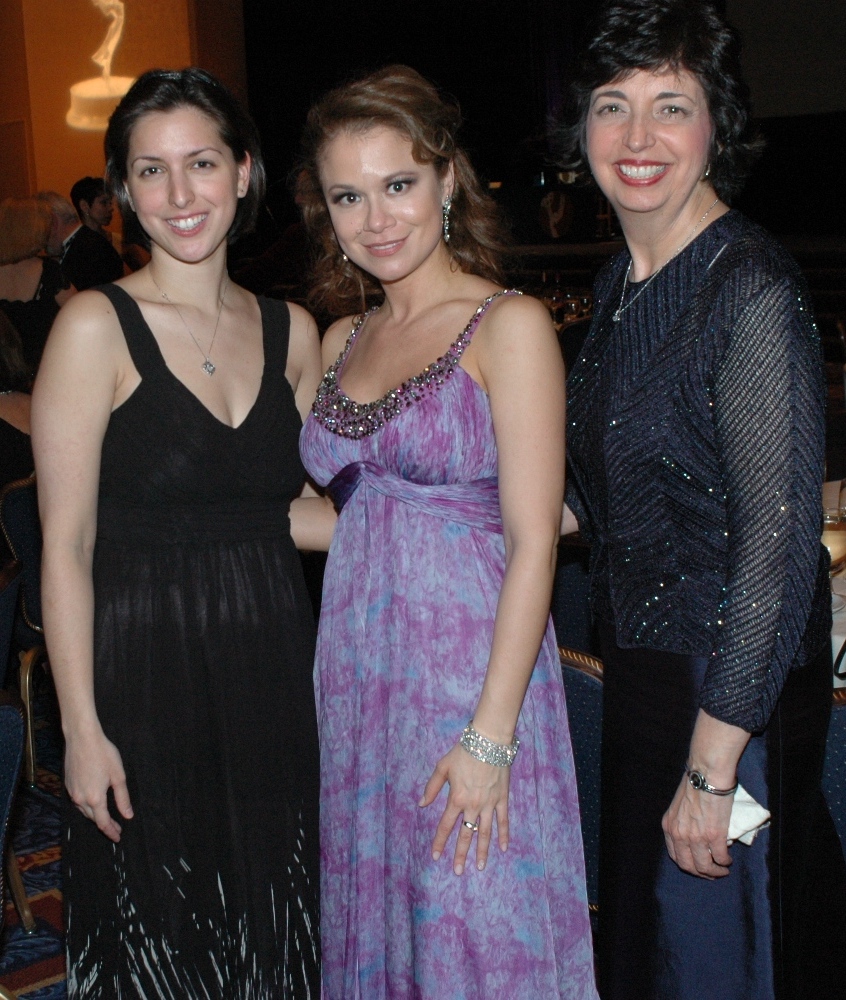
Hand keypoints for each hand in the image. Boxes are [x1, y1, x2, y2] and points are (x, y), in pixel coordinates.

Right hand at [64, 727, 132, 842]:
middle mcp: (80, 799)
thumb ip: (123, 798)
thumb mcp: (118, 776)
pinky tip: (94, 802)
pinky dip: (87, 806)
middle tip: (117, 828)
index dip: (111, 831)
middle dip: (105, 824)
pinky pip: (78, 801)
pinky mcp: (67, 785)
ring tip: (106, 817)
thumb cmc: (103, 754)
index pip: (103, 822)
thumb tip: (128, 815)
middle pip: (93, 818)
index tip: (118, 837)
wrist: (82, 738)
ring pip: (84, 811)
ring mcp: (72, 792)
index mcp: (95, 798)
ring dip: (95, 816)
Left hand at [419, 743, 510, 874]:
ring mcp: (489, 804)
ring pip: (485, 833)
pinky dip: (503, 835)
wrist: (489, 742)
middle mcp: (473, 805)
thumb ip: (432, 787)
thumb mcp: (442, 766)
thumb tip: (422, 804)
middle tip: (457, 872)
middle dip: (460, 854)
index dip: (440, 842)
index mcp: (456, 798)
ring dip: (482, 852)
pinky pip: (503, 821)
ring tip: (479, 867)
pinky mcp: (502, 799)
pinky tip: (503, 849)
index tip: (436, 857)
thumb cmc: (463, 752)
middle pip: (465, 835)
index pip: (446, 826)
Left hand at [662, 773, 733, 878]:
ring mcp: (696, 837)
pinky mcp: (714, 836)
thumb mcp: (678, 806)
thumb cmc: (694, 785)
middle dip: (701, 873)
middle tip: (712, 873)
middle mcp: (679, 835)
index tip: (697, 866)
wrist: (706, 774)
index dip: (688, 864)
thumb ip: (682, 822)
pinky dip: (725, 862)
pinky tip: (728, 860)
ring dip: (715, 872)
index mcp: (669, 826)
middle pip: (688, 866)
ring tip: (723, 870)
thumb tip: (694, 834)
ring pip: (705, 866)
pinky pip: (720, 857)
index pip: (675, 856)